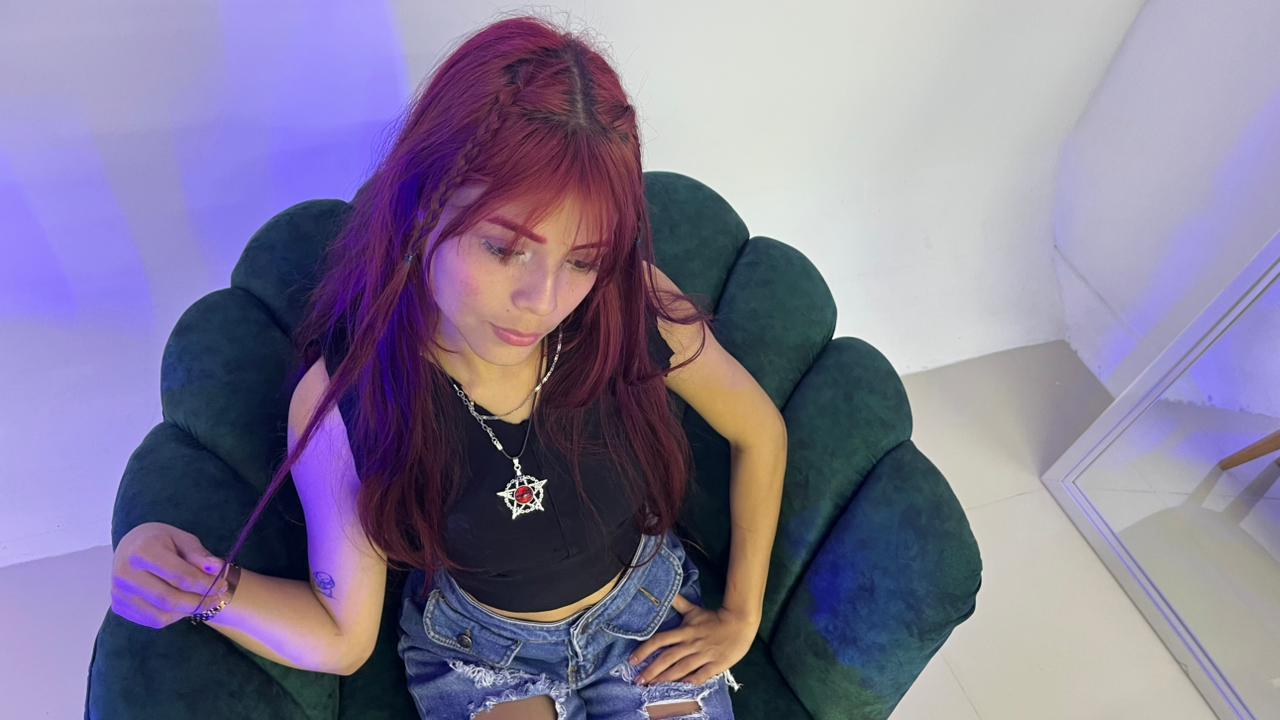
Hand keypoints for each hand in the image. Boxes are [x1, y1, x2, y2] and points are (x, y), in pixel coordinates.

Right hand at [109, 522, 229, 628]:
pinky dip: (173, 617)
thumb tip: (217, 569)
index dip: (205, 584)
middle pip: (169, 599)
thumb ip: (199, 554)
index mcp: (142, 551)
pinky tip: (182, 605)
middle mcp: (125, 573)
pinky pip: (152, 620)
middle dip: (199, 602)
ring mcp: (119, 592)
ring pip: (161, 615)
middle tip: (217, 598)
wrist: (129, 547)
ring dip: (187, 611)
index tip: (222, 585)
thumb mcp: (182, 539)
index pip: (180, 576)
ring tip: (201, 601)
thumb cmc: (160, 541)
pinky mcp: (119, 606)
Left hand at [627, 593, 756, 686]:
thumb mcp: (694, 610)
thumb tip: (664, 593)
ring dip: (666, 678)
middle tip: (638, 681)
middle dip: (651, 670)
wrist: (740, 623)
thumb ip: (678, 603)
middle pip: (667, 657)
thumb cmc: (714, 618)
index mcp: (684, 631)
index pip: (660, 640)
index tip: (632, 660)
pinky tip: (681, 688)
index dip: (645, 649)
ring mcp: (703, 654)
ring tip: (652, 687)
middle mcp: (691, 644)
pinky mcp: (715, 664)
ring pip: (681, 668)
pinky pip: (701, 674)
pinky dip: (691, 681)